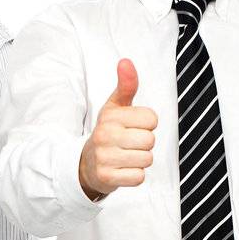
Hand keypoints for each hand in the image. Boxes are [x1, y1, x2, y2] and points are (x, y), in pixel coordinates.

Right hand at [78, 59, 156, 198]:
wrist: (86, 164)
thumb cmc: (108, 133)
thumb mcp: (115, 108)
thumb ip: (126, 85)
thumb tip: (125, 61)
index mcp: (111, 116)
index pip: (151, 118)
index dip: (147, 124)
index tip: (133, 127)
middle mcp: (105, 135)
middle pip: (150, 140)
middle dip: (144, 144)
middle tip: (130, 145)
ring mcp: (105, 157)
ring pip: (146, 159)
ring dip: (140, 161)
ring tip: (126, 157)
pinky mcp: (107, 178)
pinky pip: (138, 178)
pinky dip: (134, 176)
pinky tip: (123, 170)